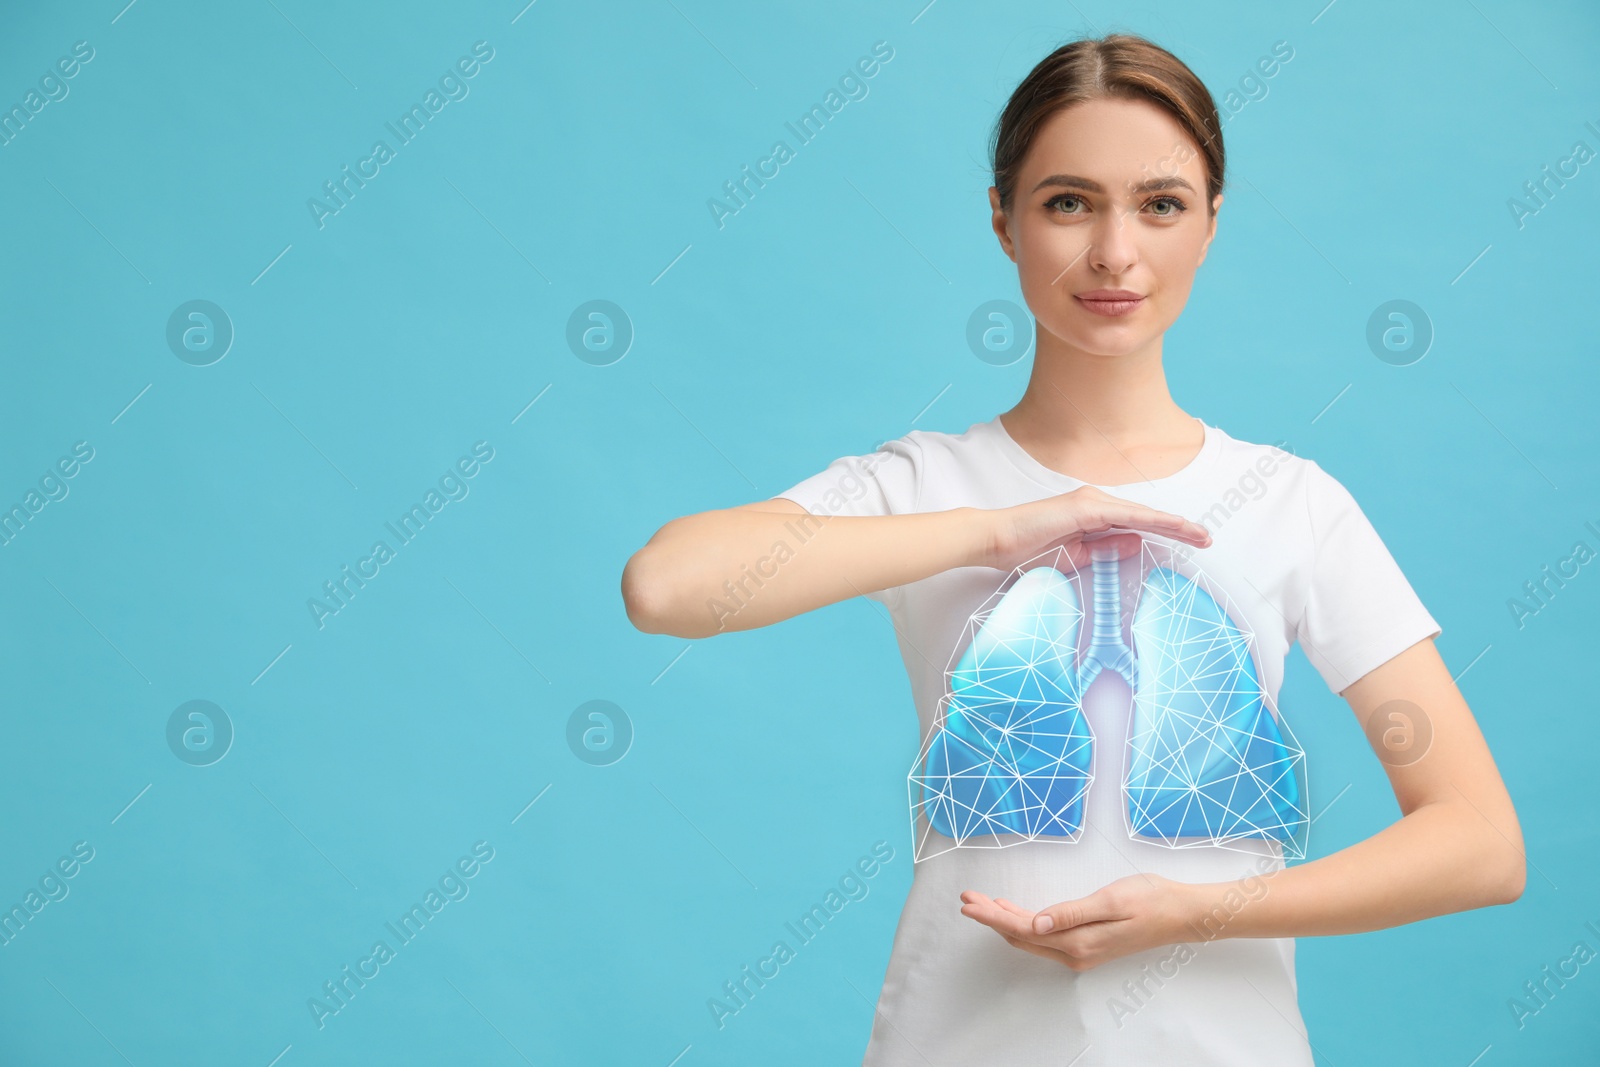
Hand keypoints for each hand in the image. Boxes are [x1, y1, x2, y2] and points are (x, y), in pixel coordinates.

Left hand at [958, 874, 1200, 970]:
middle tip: (967, 897)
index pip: (1022, 930)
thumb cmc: (1149, 900)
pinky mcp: (1086, 945)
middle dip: (991, 918)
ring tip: (982, 901)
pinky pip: (1044, 937)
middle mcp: (1074, 953)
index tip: (969, 903)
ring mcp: (1080, 952)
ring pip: (1031, 938)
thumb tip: (1036, 923)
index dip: (992, 916)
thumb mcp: (1110, 900)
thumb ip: (1071, 913)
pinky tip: (1014, 911)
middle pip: (1021, 937)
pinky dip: (1024, 923)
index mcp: (1077, 942)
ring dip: (1005, 920)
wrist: (1180, 913)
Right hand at [978, 486, 1211, 572]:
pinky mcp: (1085, 507)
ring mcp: (1091, 502)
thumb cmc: (1028, 551)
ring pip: (1142, 515)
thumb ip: (1106, 549)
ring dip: (1173, 525)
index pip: (1137, 525)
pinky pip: (1128, 516)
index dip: (1166, 532)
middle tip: (1207, 539)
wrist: (997, 540)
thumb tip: (1137, 542)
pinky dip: (1153, 521)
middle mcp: (1095, 503)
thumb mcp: (1076, 557)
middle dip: (1179, 528)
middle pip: (1145, 517)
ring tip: (1200, 536)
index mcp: (1092, 514)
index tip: (1192, 543)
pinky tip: (1174, 528)